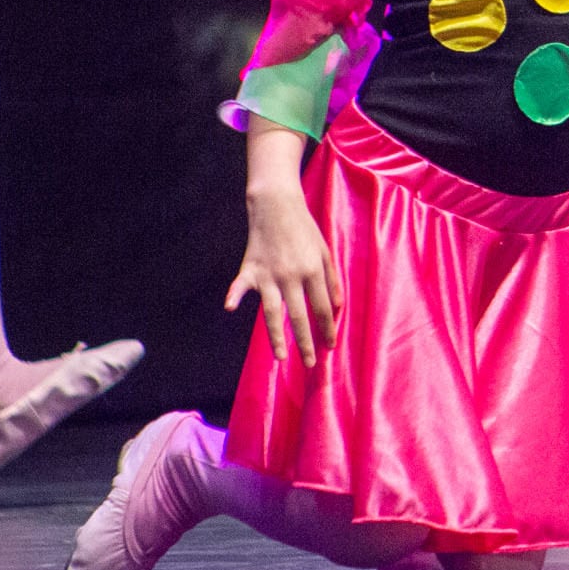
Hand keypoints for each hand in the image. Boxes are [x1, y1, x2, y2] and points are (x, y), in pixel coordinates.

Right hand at [226, 182, 339, 368]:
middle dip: (305, 342)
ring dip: (276, 336)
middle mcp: (292, 276)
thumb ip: (332, 279)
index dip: (327, 329)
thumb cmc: (304, 229)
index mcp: (313, 271)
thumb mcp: (325, 251)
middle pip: (299, 316)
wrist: (277, 205)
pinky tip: (230, 308)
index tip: (329, 347)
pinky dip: (234, 295)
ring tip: (280, 358)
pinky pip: (241, 286)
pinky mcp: (250, 269)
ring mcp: (269, 274)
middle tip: (310, 364)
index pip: (322, 308)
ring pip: (273, 311)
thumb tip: (339, 307)